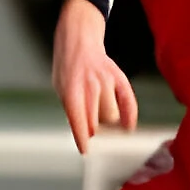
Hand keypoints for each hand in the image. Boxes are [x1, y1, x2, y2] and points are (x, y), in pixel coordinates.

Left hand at [51, 0, 136, 153]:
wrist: (79, 39)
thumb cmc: (67, 67)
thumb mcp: (59, 87)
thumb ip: (71, 109)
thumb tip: (88, 132)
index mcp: (72, 88)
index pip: (78, 119)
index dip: (82, 138)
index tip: (86, 150)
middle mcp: (91, 85)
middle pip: (97, 122)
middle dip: (93, 131)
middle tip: (90, 132)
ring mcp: (107, 81)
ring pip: (112, 116)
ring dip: (106, 123)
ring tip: (99, 118)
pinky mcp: (119, 78)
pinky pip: (129, 102)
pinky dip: (130, 116)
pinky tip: (127, 127)